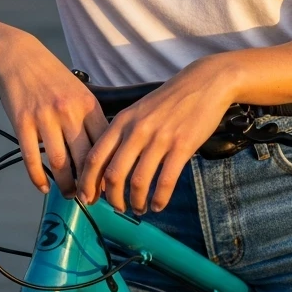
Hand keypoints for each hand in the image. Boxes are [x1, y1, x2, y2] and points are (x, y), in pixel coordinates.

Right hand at [0, 33, 108, 196]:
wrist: (20, 57)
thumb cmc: (54, 77)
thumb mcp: (80, 91)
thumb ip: (91, 118)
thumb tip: (105, 152)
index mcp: (87, 105)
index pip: (103, 145)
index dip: (106, 170)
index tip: (107, 186)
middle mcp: (68, 112)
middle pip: (83, 159)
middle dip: (88, 185)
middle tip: (88, 199)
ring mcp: (44, 118)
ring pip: (59, 163)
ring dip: (65, 185)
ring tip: (68, 194)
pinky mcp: (22, 122)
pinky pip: (31, 157)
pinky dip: (38, 177)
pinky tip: (43, 186)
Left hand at [76, 56, 236, 214]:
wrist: (204, 83)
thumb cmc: (169, 100)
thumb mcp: (138, 111)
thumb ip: (122, 134)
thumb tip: (108, 168)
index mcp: (122, 121)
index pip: (95, 158)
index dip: (87, 183)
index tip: (88, 198)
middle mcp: (137, 130)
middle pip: (113, 175)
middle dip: (112, 199)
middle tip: (118, 208)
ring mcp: (160, 138)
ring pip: (138, 182)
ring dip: (136, 202)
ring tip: (139, 209)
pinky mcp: (182, 146)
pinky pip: (165, 181)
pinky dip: (159, 199)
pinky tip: (158, 205)